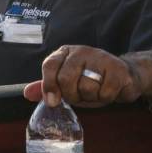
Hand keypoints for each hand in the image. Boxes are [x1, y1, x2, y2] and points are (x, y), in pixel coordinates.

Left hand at [23, 45, 141, 107]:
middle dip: (71, 95)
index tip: (52, 101)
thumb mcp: (66, 82)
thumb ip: (47, 86)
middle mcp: (82, 51)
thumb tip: (27, 93)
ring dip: (90, 98)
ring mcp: (101, 58)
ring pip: (86, 87)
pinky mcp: (119, 69)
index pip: (49, 65)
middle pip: (66, 79)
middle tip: (79, 96)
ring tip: (95, 92)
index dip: (48, 85)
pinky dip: (105, 98)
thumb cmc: (91, 79)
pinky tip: (108, 91)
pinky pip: (105, 93)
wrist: (125, 75)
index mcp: (65, 52)